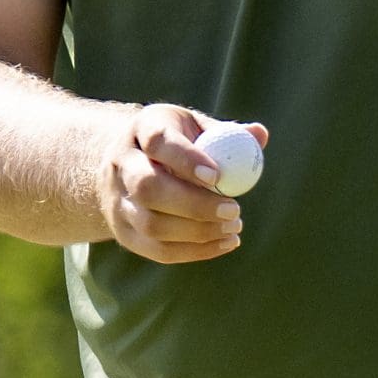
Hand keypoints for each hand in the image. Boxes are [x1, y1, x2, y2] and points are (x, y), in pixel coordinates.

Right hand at [97, 104, 266, 264]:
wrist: (128, 164)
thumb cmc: (175, 141)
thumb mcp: (195, 126)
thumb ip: (226, 133)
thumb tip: (259, 134)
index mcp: (142, 128)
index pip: (158, 142)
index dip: (186, 159)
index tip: (218, 176)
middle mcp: (121, 164)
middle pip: (147, 187)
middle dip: (194, 204)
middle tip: (234, 210)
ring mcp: (117, 200)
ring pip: (151, 224)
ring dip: (198, 232)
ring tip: (234, 227)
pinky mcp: (123, 232)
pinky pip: (156, 249)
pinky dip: (194, 251)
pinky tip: (224, 243)